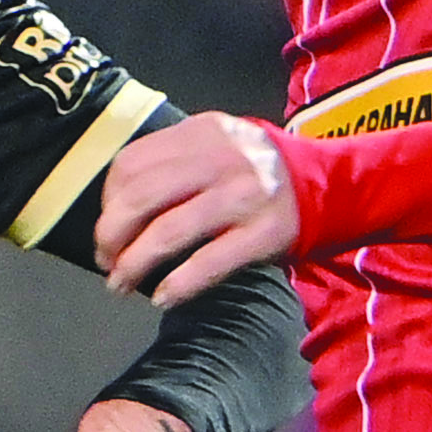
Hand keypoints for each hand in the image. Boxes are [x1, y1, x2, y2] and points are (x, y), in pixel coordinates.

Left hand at [94, 110, 298, 307]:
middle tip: (107, 263)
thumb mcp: (215, 148)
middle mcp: (221, 158)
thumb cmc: (253, 175)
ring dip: (134, 266)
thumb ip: (171, 166)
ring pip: (168, 232)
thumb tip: (114, 215)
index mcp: (202, 132)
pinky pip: (208, 263)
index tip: (106, 232)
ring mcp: (243, 196)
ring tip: (121, 285)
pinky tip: (163, 298)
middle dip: (112, 237)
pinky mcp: (262, 234)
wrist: (326, 185)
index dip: (108, 203)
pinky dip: (177, 286)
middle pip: (141, 198)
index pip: (132, 164)